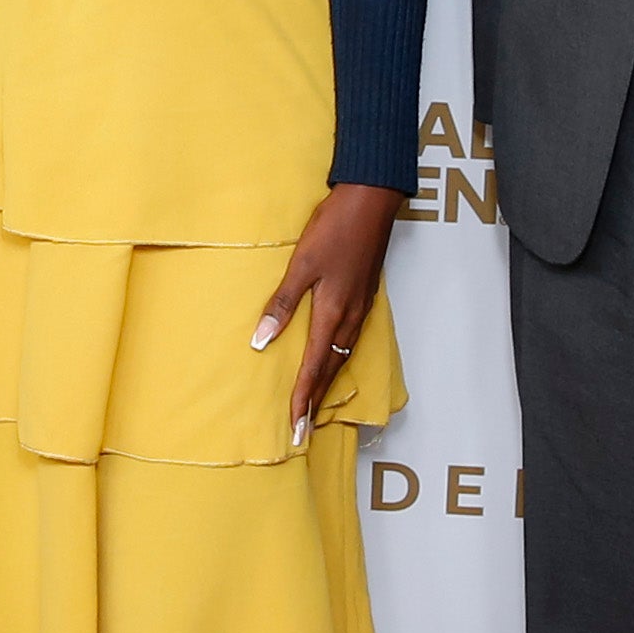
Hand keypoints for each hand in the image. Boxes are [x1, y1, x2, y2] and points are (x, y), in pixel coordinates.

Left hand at [252, 184, 406, 444]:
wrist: (372, 202)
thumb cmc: (334, 228)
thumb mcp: (301, 264)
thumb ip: (281, 304)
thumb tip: (261, 342)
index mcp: (333, 313)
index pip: (314, 368)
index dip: (302, 399)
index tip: (294, 428)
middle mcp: (350, 318)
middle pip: (330, 370)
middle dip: (315, 401)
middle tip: (302, 430)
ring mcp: (360, 308)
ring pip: (341, 357)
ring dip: (326, 383)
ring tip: (313, 405)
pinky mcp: (363, 297)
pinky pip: (349, 341)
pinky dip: (337, 361)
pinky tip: (330, 361)